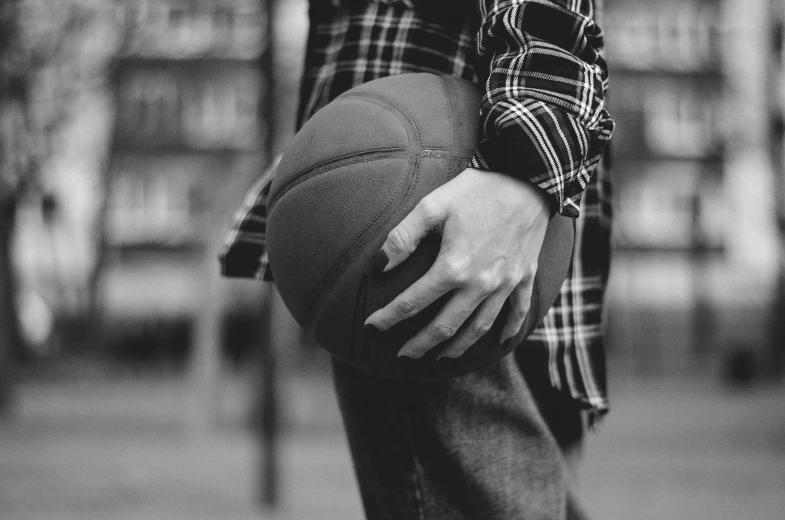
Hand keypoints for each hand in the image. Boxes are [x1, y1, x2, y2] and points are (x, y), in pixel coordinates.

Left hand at [364, 167, 550, 359]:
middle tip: (403, 356)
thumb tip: (377, 266)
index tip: (371, 328)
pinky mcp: (525, 276)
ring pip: (478, 328)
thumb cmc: (476, 188)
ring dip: (457, 347)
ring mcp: (506, 284)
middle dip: (420, 345)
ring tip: (440, 358)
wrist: (528, 175)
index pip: (412, 303)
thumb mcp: (432, 206)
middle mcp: (480, 284)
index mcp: (453, 268)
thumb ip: (402, 238)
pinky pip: (517, 313)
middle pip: (444, 326)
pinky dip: (507, 332)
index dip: (389, 318)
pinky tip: (498, 344)